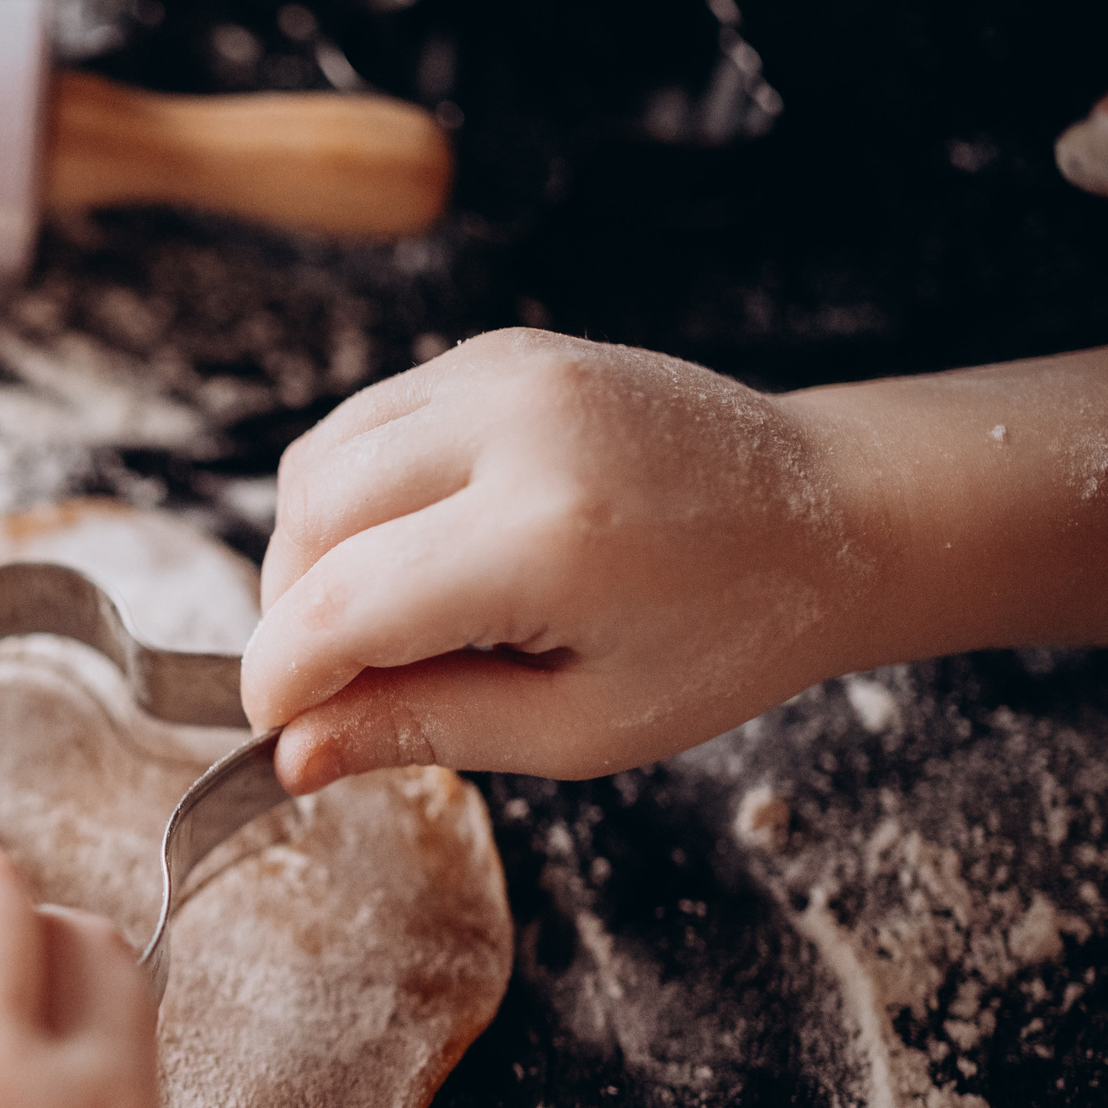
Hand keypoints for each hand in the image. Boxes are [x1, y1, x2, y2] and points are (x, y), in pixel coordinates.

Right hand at [240, 328, 875, 791]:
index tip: (274, 727)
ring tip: (374, 621)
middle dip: (292, 615)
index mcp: (548, 535)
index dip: (282, 677)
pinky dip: (351, 496)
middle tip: (339, 684)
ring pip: (320, 461)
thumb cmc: (725, 635)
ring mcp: (505, 371)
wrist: (834, 513)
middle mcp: (516, 427)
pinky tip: (407, 552)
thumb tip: (295, 754)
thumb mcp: (581, 726)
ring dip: (311, 552)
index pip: (342, 604)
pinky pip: (366, 423)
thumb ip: (427, 730)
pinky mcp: (499, 353)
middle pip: (311, 519)